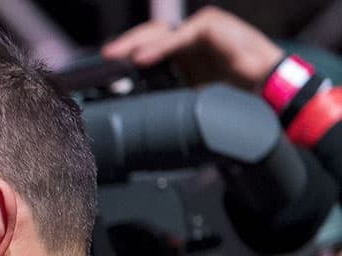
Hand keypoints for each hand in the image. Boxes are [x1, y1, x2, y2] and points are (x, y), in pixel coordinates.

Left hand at [102, 6, 283, 90]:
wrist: (265, 88)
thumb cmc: (231, 93)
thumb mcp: (189, 98)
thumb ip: (166, 96)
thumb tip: (137, 115)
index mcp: (180, 54)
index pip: (146, 48)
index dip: (126, 56)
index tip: (103, 69)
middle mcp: (185, 39)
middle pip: (148, 36)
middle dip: (124, 46)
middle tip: (104, 59)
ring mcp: (197, 29)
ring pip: (159, 32)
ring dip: (136, 44)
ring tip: (117, 57)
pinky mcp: (210, 26)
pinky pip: (180, 37)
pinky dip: (160, 47)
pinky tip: (143, 58)